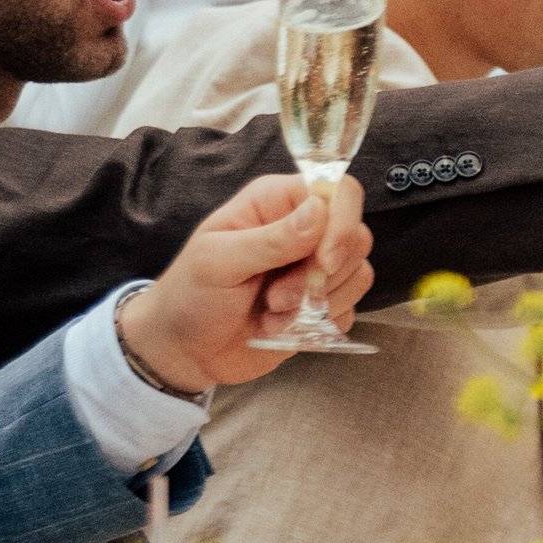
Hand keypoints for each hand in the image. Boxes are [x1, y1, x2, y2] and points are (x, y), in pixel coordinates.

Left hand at [120, 172, 375, 388]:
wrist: (185, 351)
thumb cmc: (190, 296)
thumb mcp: (218, 262)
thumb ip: (269, 239)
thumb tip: (320, 211)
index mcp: (277, 202)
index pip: (338, 191)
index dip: (342, 223)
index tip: (323, 262)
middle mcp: (303, 228)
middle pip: (356, 235)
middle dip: (323, 275)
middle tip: (277, 297)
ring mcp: (315, 267)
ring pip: (357, 273)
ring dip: (317, 302)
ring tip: (272, 312)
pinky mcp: (323, 303)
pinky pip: (351, 307)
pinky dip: (321, 323)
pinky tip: (283, 327)